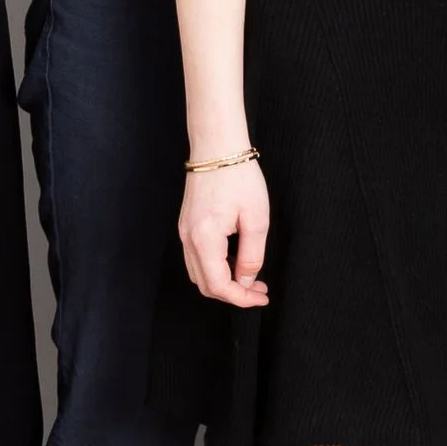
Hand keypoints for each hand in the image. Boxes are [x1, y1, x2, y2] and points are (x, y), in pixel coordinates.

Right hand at [178, 154, 268, 306]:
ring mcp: (184, 232)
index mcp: (204, 239)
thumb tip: (248, 280)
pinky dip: (215, 267)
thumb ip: (252, 254)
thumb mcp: (256, 218)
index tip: (261, 297)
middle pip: (205, 285)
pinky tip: (236, 260)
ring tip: (250, 276)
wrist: (217, 147)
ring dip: (224, 281)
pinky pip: (197, 257)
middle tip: (259, 290)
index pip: (218, 285)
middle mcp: (188, 238)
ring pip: (199, 273)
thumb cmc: (239, 176)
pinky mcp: (186, 225)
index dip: (241, 298)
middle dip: (233, 293)